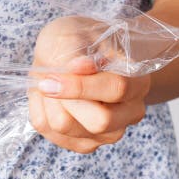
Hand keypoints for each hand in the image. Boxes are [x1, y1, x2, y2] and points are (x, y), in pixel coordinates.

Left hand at [29, 16, 149, 152]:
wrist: (69, 54)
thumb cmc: (76, 42)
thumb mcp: (73, 33)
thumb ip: (77, 49)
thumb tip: (82, 66)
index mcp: (137, 82)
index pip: (115, 89)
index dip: (81, 85)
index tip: (52, 74)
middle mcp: (129, 113)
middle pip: (99, 121)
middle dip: (64, 99)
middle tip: (49, 79)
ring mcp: (108, 133)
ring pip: (66, 127)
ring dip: (48, 102)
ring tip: (50, 84)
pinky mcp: (83, 144)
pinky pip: (49, 133)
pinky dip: (41, 111)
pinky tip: (49, 97)